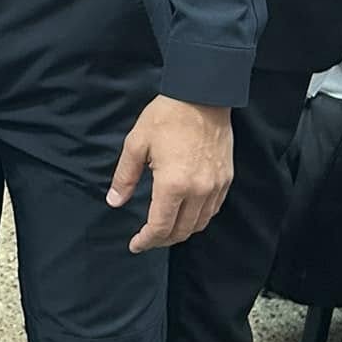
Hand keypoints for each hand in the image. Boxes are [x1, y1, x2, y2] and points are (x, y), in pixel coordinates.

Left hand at [107, 96, 232, 253]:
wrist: (202, 96)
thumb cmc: (166, 117)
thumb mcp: (136, 144)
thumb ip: (125, 177)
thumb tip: (115, 201)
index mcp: (173, 184)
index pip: (160, 227)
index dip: (146, 241)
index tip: (135, 245)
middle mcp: (198, 191)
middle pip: (181, 231)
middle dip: (162, 240)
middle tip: (147, 239)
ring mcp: (215, 186)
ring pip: (200, 224)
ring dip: (181, 231)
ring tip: (165, 229)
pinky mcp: (226, 179)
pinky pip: (213, 210)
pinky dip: (198, 218)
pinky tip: (186, 213)